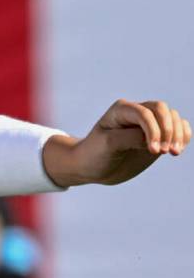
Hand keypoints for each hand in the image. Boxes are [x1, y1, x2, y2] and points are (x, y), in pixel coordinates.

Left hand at [46, 99, 190, 186]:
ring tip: (174, 153)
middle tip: (167, 152)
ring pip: (173, 118)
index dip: (154, 130)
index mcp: (121, 109)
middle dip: (169, 130)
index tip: (154, 152)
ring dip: (178, 134)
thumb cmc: (95, 154)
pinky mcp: (158, 136)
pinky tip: (178, 149)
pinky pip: (179, 128)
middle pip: (162, 110)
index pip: (145, 113)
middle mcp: (137, 112)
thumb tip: (155, 138)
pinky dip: (184, 136)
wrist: (92, 167)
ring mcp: (149, 124)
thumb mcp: (108, 145)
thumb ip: (131, 138)